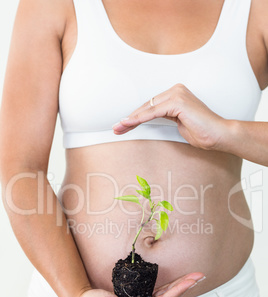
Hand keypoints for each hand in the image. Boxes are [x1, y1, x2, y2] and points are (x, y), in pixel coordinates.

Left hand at [113, 84, 228, 150]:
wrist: (219, 135)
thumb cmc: (201, 132)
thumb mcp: (178, 124)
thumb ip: (165, 118)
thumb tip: (148, 120)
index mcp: (176, 94)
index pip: (150, 106)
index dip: (135, 117)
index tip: (123, 126)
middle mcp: (175, 90)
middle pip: (146, 106)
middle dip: (130, 118)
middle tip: (116, 128)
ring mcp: (177, 94)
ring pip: (147, 108)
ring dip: (131, 119)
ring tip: (118, 128)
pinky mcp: (177, 102)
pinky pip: (153, 112)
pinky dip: (140, 119)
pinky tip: (129, 124)